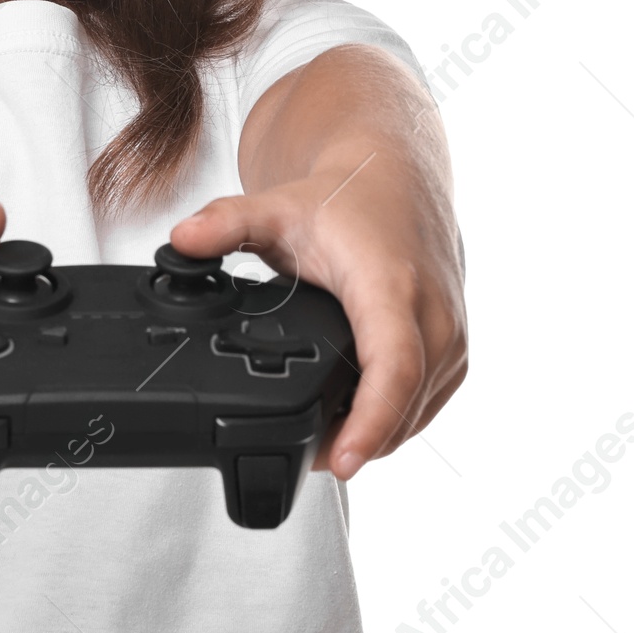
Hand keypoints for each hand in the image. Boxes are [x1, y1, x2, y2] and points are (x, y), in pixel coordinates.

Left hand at [169, 144, 466, 482]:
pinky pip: (430, 400)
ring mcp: (449, 334)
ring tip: (325, 446)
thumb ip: (226, 223)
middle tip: (303, 455)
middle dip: (357, 441)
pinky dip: (397, 417)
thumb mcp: (277, 207)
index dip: (368, 422)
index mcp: (391, 286)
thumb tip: (180, 239)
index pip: (392, 368)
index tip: (339, 460)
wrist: (394, 173)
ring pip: (420, 410)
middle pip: (406, 404)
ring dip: (379, 435)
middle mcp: (433, 314)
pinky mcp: (453, 345)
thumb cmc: (347, 196)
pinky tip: (360, 421)